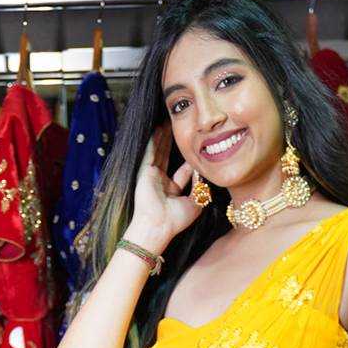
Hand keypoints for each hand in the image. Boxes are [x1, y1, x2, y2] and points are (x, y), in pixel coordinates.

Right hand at [127, 125, 205, 251]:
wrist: (158, 225)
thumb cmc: (176, 220)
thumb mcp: (195, 203)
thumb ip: (200, 187)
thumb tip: (202, 170)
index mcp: (173, 191)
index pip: (183, 171)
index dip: (190, 160)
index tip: (198, 147)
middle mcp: (161, 183)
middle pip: (169, 158)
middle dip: (174, 143)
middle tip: (179, 127)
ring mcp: (152, 176)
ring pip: (159, 152)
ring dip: (163, 138)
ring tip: (168, 122)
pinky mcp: (145, 172)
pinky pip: (150, 152)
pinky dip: (153, 140)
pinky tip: (157, 127)